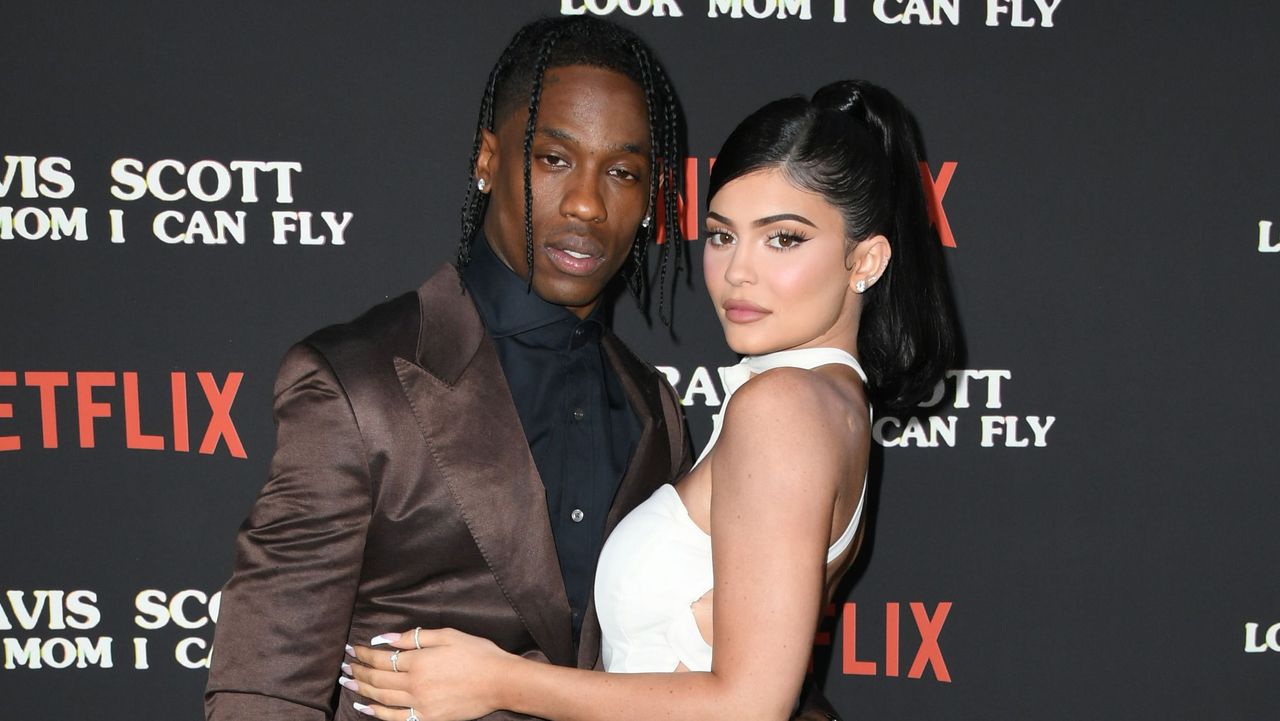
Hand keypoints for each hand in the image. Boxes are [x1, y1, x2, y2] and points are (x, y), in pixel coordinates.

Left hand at [345, 627, 509, 720]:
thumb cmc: (477, 653)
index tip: (352, 649)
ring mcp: (420, 704)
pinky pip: (396, 717)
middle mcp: (415, 683)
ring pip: (382, 697)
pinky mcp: (427, 718)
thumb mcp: (447, 635)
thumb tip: (383, 638)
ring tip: (348, 682)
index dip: (364, 653)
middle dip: (359, 670)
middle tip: (345, 665)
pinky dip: (377, 712)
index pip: (382, 657)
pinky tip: (365, 706)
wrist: (500, 681)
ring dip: (362, 689)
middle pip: (378, 678)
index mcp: (419, 660)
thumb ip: (414, 637)